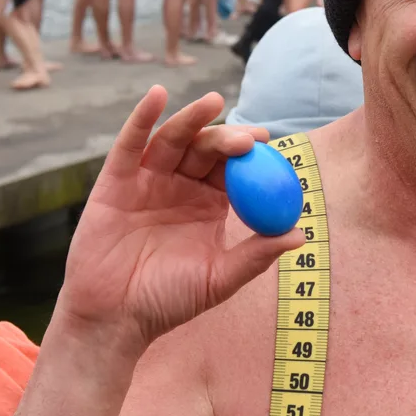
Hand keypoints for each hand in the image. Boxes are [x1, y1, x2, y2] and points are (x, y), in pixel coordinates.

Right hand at [56, 87, 304, 351]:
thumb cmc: (168, 301)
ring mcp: (148, 180)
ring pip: (173, 139)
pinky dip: (142, 117)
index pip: (233, 168)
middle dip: (227, 137)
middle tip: (247, 138)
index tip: (268, 142)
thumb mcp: (219, 279)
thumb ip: (256, 256)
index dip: (250, 152)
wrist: (114, 319)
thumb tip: (301, 235)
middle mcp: (181, 185)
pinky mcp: (115, 180)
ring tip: (212, 102)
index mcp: (209, 203)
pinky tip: (157, 95)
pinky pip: (130, 144)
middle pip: (206, 148)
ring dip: (192, 118)